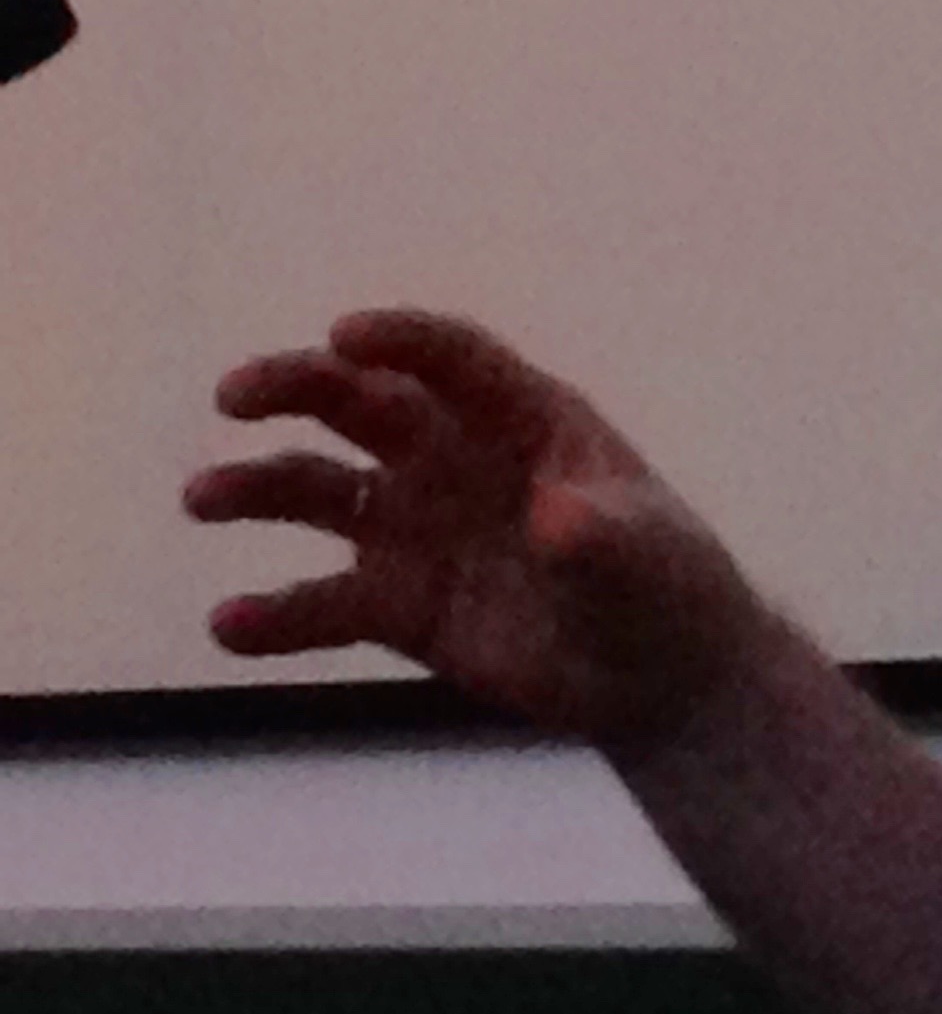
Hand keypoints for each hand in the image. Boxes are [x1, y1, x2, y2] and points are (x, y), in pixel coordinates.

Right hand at [186, 309, 762, 749]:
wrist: (656, 677)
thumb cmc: (664, 586)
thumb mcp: (642, 558)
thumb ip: (599, 537)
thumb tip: (556, 521)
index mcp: (525, 420)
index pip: (453, 361)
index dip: (401, 341)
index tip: (345, 336)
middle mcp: (457, 458)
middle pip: (363, 404)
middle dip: (298, 388)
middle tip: (233, 397)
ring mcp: (421, 529)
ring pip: (321, 493)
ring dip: (259, 488)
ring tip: (205, 497)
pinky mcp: (398, 605)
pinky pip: (322, 603)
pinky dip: (275, 615)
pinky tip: (229, 627)